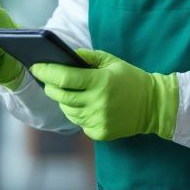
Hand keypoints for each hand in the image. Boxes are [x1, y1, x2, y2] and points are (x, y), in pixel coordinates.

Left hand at [32, 50, 177, 141]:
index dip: (46, 72)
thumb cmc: (130, 79)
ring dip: (64, 102)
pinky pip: (79, 123)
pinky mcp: (100, 133)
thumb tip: (65, 56)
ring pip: (68, 111)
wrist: (153, 105)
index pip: (64, 78)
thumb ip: (87, 57)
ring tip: (70, 93)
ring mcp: (98, 120)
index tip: (36, 66)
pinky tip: (85, 106)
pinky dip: (77, 113)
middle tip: (47, 80)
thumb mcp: (111, 61)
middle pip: (61, 97)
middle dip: (50, 87)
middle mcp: (98, 103)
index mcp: (100, 82)